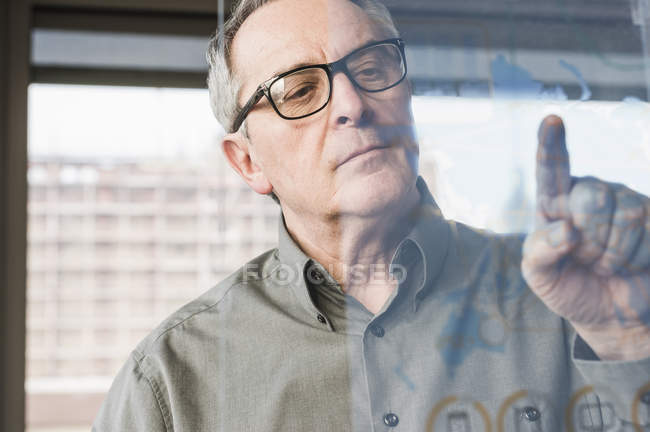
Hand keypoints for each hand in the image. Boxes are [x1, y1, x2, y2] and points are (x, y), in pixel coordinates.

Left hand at [521, 115, 649, 360]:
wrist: (611, 317)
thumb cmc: (569, 288)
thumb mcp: (540, 276)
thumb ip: (539, 252)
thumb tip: (565, 230)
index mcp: (555, 203)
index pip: (551, 169)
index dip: (551, 143)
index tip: (552, 119)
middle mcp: (591, 193)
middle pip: (591, 196)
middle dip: (589, 238)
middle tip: (585, 258)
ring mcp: (626, 202)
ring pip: (624, 214)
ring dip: (612, 252)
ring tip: (607, 264)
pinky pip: (647, 229)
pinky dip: (634, 257)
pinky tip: (629, 264)